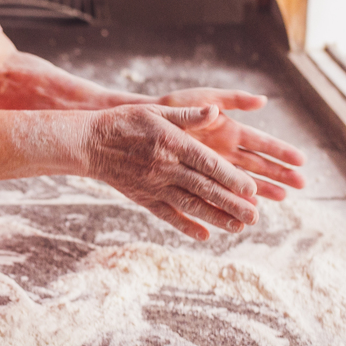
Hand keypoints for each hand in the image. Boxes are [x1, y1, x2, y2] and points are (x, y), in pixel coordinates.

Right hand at [87, 104, 259, 240]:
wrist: (90, 144)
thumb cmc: (126, 122)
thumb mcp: (157, 111)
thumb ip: (189, 115)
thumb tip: (216, 110)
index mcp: (173, 144)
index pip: (208, 164)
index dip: (231, 178)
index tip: (252, 190)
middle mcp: (166, 168)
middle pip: (204, 188)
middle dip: (231, 204)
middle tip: (254, 216)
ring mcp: (155, 185)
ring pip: (190, 205)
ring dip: (216, 217)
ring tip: (239, 227)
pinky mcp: (144, 198)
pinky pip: (168, 215)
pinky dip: (186, 226)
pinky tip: (204, 235)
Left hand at [158, 88, 305, 200]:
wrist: (146, 120)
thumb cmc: (175, 105)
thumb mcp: (204, 98)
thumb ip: (232, 100)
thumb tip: (262, 100)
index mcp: (230, 130)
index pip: (262, 143)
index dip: (281, 151)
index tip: (302, 160)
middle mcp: (226, 149)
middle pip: (259, 164)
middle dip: (280, 173)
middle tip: (302, 185)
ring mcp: (214, 163)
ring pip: (243, 179)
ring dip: (263, 189)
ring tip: (283, 198)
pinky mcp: (199, 174)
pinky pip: (220, 189)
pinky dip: (234, 198)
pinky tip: (248, 207)